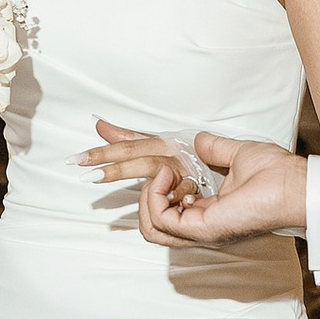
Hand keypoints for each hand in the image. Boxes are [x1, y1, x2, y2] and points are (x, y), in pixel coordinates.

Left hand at [82, 121, 202, 203]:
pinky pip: (177, 190)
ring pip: (152, 167)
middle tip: (82, 169)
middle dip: (107, 159)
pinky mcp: (199, 186)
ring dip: (123, 170)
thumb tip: (98, 123)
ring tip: (97, 176)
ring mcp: (186, 171)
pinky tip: (148, 195)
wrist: (242, 172)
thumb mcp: (160, 147)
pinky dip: (165, 193)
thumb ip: (130, 137)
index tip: (76, 159)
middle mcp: (175, 154)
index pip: (130, 144)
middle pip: (137, 154)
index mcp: (166, 144)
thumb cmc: (198, 159)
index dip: (103, 151)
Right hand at [138, 131, 307, 249]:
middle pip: (152, 224)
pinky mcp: (201, 228)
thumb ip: (214, 149)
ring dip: (149, 195)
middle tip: (156, 170)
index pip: (166, 209)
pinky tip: (169, 176)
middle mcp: (200, 224)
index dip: (151, 185)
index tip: (153, 161)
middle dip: (142, 193)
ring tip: (166, 174)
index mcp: (208, 211)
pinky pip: (160, 220)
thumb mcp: (236, 154)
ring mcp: (200, 230)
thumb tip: (198, 140)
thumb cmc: (277, 174)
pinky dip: (156, 195)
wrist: (294, 184)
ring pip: (150, 227)